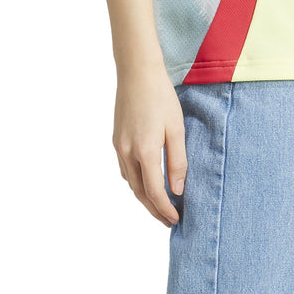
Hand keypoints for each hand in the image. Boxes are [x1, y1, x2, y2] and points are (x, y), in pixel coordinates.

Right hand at [112, 64, 187, 226]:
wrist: (137, 73)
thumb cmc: (161, 97)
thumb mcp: (177, 128)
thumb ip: (177, 161)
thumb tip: (177, 190)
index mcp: (145, 151)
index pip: (154, 192)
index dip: (165, 210)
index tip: (176, 220)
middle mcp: (127, 153)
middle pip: (139, 192)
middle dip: (154, 210)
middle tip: (168, 221)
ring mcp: (118, 147)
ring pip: (130, 183)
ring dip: (144, 197)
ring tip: (160, 205)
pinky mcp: (116, 140)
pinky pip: (124, 170)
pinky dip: (135, 182)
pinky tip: (146, 182)